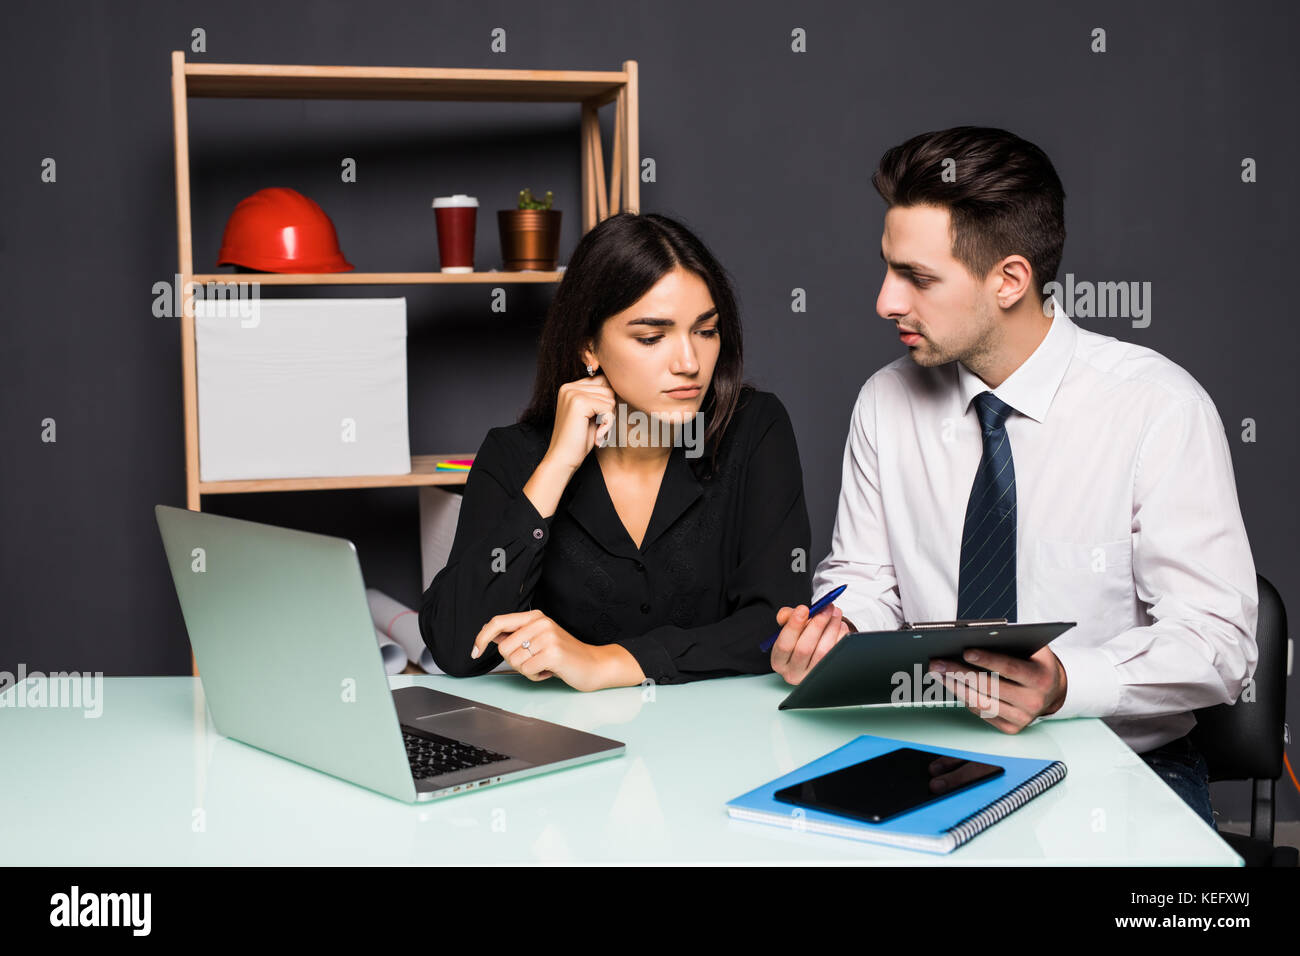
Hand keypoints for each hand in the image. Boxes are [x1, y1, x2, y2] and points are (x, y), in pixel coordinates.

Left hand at [471, 609, 639, 691]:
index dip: (482, 637)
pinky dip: (535, 676)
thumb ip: (516, 635)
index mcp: (535, 617)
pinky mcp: (553, 653)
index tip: (475, 651)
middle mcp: (541, 623)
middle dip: (515, 661)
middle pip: (504, 648)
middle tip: (534, 662)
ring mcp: (548, 637)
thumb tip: (490, 635)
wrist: (594, 664)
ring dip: (526, 670)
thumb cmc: (565, 655)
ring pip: (514, 661)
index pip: (498, 621)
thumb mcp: (539, 639)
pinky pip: (527, 670)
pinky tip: (549, 671)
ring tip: (544, 666)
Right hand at [544, 373, 616, 471]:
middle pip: (608, 390)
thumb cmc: (578, 440)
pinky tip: (596, 434)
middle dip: (608, 411)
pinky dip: (607, 424)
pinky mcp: (579, 403)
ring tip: (595, 430)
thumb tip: (618, 386)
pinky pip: (607, 408)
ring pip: (610, 399)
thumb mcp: (590, 414)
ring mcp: (573, 394)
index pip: (602, 382)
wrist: (563, 459)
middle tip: (596, 427)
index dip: (606, 402)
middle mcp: (569, 387)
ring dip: (608, 418)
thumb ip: (598, 398)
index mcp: (570, 387)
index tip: (596, 419)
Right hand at [770, 603, 850, 684]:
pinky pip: (836, 653)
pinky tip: (840, 625)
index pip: (784, 645)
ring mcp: (812, 676)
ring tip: (835, 612)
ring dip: (831, 628)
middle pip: (804, 649)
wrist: (812, 648)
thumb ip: (788, 616)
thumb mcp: (788, 626)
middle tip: (825, 607)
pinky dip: (840, 636)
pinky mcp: (828, 672)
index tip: (803, 609)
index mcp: (779, 661)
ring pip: (823, 651)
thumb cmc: (797, 637)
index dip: (794, 626)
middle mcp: (793, 672)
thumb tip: (797, 612)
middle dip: (817, 625)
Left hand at [926, 645, 1067, 731]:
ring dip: (956, 687)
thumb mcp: (1033, 648)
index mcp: (1041, 678)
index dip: (987, 660)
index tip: (966, 651)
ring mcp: (1022, 717)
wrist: (1053, 690)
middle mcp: (1033, 701)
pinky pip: (982, 713)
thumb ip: (1012, 643)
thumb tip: (976, 638)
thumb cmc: (1036, 663)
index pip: (1010, 668)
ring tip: (939, 674)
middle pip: (990, 687)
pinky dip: (965, 699)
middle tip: (938, 662)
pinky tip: (953, 686)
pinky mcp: (1011, 728)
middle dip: (960, 672)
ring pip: (982, 703)